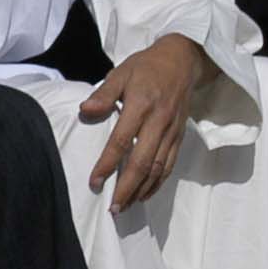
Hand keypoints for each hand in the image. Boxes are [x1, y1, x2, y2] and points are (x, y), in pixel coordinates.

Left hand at [79, 37, 207, 210]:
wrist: (182, 60)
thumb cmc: (146, 67)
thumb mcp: (121, 72)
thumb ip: (104, 94)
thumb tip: (85, 111)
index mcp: (141, 104)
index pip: (122, 141)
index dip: (108, 164)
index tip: (95, 182)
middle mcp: (158, 121)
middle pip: (142, 162)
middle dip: (126, 188)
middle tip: (113, 208)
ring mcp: (171, 131)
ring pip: (158, 168)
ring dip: (142, 190)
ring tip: (126, 206)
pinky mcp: (179, 136)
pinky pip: (169, 164)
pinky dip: (158, 183)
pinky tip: (145, 194)